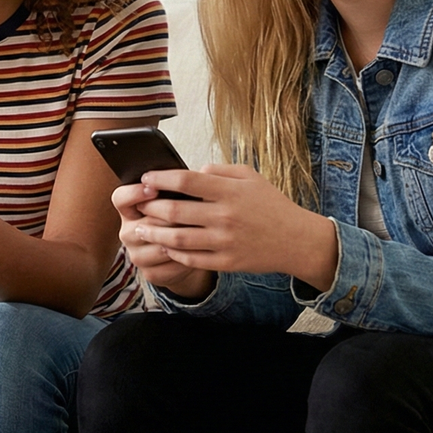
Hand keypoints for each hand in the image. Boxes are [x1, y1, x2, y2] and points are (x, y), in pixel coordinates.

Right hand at [111, 182, 212, 297]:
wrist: (186, 254)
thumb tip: (191, 176)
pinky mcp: (150, 273)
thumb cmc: (181, 220)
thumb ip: (176, 190)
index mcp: (129, 210)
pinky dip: (187, 258)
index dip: (134, 193)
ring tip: (200, 233)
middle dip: (171, 218)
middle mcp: (128, 232)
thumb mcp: (176, 201)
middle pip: (146, 223)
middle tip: (193, 214)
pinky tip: (199, 251)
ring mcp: (137, 255)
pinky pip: (170, 264)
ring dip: (181, 239)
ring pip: (159, 245)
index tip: (153, 188)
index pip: (120, 198)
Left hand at [121, 164, 338, 290]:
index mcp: (230, 191)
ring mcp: (225, 241)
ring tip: (140, 229)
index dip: (161, 178)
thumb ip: (219, 170)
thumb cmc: (270, 204)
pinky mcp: (226, 262)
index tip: (146, 178)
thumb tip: (190, 170)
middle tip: (137, 204)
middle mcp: (225, 216)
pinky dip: (173, 252)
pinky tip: (163, 246)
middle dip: (150, 207)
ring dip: (154, 233)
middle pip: (175, 210)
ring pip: (177, 238)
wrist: (296, 240)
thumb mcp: (250, 177)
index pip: (186, 180)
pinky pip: (191, 259)